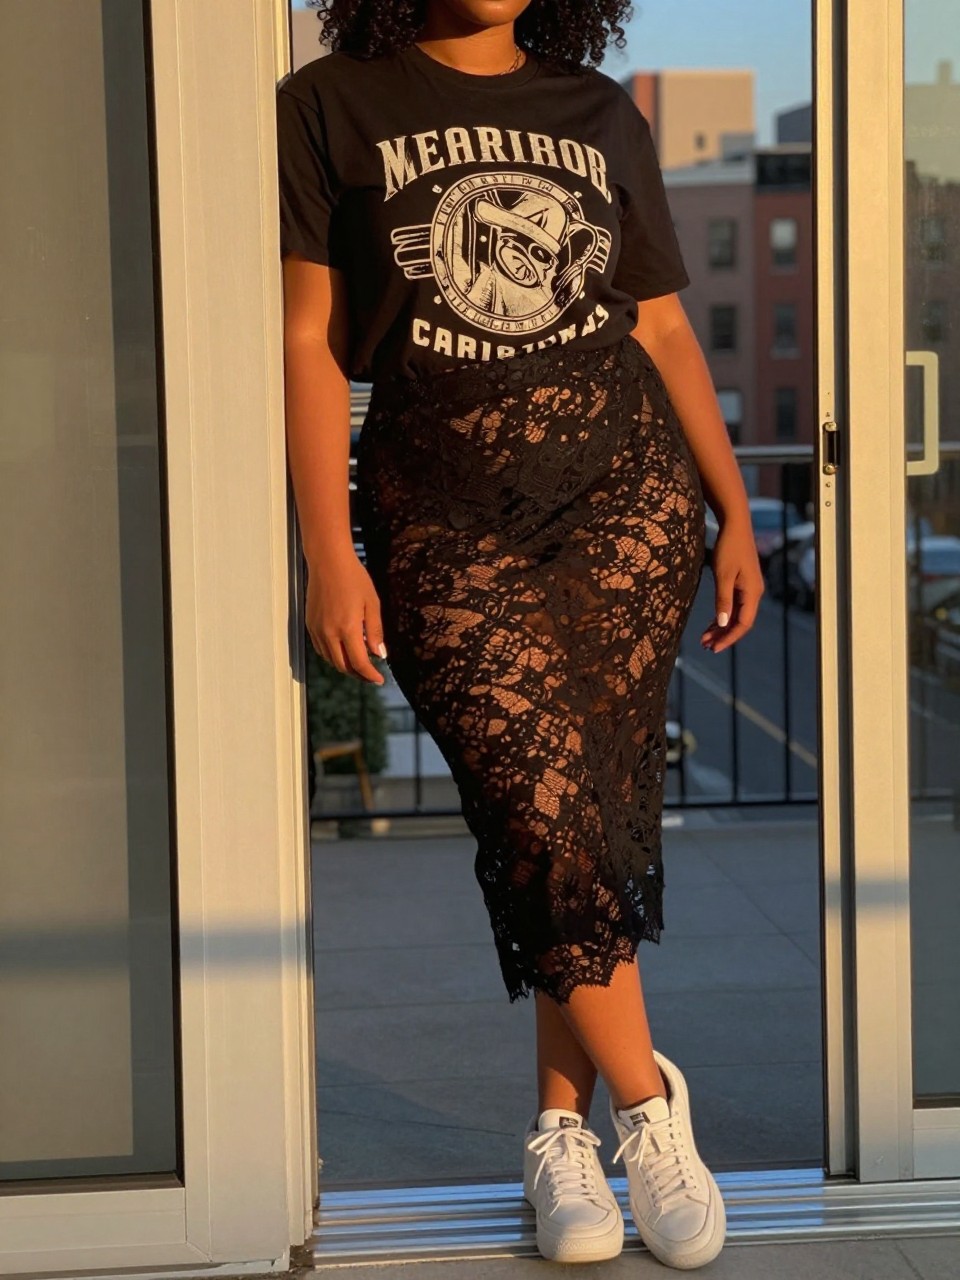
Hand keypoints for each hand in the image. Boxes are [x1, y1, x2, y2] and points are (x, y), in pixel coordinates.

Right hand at [305, 550, 386, 684]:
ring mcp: (317, 629)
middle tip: (371, 675)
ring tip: (359, 663)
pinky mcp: (310, 624)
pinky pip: (321, 649)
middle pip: (343, 666)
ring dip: (345, 666)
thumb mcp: (372, 603)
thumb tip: (380, 654)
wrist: (328, 562)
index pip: (359, 663)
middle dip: (358, 674)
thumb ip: (375, 631)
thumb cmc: (354, 579)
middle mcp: (329, 633)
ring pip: (330, 660)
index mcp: (347, 628)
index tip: (379, 680)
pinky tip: (343, 650)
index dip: (370, 675)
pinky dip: (332, 655)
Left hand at [701, 518, 764, 653]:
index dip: (729, 638)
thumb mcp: (723, 575)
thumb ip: (723, 600)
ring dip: (722, 627)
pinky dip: (723, 615)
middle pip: (740, 622)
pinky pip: (734, 605)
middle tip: (706, 646)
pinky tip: (712, 622)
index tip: (714, 648)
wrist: (735, 525)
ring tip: (705, 638)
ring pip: (736, 614)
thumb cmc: (729, 548)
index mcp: (752, 593)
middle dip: (723, 635)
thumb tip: (722, 624)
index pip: (743, 624)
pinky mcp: (742, 582)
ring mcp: (749, 588)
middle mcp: (754, 593)